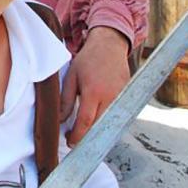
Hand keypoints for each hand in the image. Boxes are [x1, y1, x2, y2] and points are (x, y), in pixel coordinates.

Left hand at [60, 27, 130, 145]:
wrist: (110, 46)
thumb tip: (60, 120)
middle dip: (87, 138)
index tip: (70, 142)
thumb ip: (66, 100)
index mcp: (94, 92)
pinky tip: (96, 123)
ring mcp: (122, 98)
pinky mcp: (128, 98)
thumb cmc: (88, 60)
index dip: (77, 135)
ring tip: (84, 132)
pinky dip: (106, 122)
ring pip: (109, 123)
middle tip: (74, 141)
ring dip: (97, 131)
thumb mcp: (71, 77)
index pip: (86, 121)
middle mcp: (111, 97)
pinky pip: (116, 116)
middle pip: (100, 127)